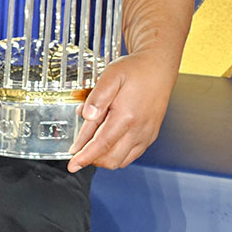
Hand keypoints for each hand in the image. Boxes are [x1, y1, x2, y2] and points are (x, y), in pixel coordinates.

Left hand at [67, 51, 177, 172]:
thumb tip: (86, 115)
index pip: (101, 145)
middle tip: (78, 151)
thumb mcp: (111, 75)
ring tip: (92, 145)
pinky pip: (132, 155)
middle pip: (110, 159)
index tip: (72, 165)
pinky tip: (107, 143)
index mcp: (126, 116)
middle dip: (91, 160)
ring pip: (121, 161)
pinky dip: (117, 156)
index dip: (84, 157)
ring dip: (104, 159)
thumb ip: (97, 97)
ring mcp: (146, 135)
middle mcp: (139, 129)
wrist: (158, 67)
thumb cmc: (135, 70)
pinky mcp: (150, 136)